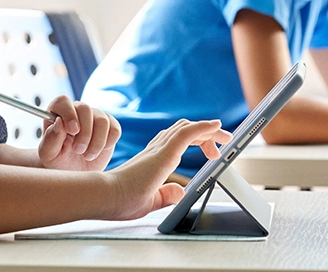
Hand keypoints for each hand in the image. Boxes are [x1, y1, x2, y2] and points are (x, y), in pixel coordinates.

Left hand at [37, 95, 120, 170]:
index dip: (68, 113)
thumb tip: (59, 122)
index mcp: (57, 113)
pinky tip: (98, 151)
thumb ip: (51, 138)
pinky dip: (108, 143)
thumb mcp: (49, 154)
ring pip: (102, 120)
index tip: (72, 131)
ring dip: (96, 142)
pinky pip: (115, 129)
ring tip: (87, 156)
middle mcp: (77, 111)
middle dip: (84, 133)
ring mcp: (95, 117)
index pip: (63, 101)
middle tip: (78, 150)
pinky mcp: (110, 127)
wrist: (75, 174)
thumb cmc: (59, 162)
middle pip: (85, 109)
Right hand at [109, 119, 231, 219]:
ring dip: (208, 130)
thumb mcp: (148, 201)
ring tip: (224, 136)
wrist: (103, 197)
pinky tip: (215, 126)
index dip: (193, 140)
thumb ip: (164, 195)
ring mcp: (158, 150)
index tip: (209, 150)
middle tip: (223, 141)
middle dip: (206, 134)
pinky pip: (186, 134)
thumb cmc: (117, 201)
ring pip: (186, 129)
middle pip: (183, 132)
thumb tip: (179, 192)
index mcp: (151, 160)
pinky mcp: (162, 154)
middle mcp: (154, 151)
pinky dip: (203, 127)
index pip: (174, 141)